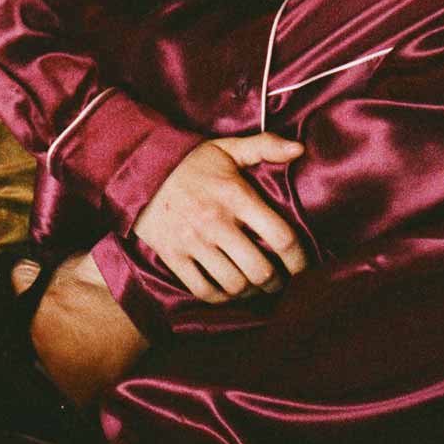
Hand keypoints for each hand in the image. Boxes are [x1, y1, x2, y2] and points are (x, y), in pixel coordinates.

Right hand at [131, 133, 308, 303]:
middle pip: (259, 269)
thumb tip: (300, 149)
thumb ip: (265, 146)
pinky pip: (203, 290)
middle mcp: (216, 221)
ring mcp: (193, 241)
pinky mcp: (173, 255)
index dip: (299, 259)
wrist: (140, 169)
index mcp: (235, 195)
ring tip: (256, 286)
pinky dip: (221, 298)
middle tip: (280, 281)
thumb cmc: (191, 161)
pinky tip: (230, 291)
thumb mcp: (228, 147)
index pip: (280, 236)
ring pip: (234, 284)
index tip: (303, 267)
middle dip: (276, 281)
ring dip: (251, 291)